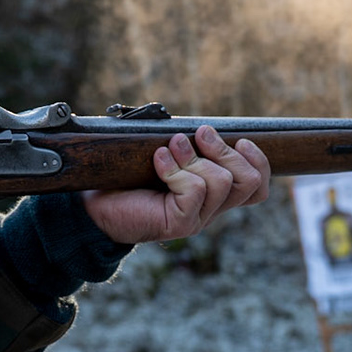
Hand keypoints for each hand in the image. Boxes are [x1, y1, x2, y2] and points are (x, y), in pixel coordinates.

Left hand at [81, 126, 270, 244]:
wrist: (92, 205)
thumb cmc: (126, 178)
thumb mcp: (165, 156)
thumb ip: (189, 147)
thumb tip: (203, 128)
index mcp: (212, 195)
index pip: (256, 187)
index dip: (259, 162)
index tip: (242, 140)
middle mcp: (209, 209)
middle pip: (248, 181)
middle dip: (226, 150)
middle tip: (199, 134)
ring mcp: (196, 219)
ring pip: (221, 181)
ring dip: (195, 157)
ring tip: (170, 148)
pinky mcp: (179, 223)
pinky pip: (194, 189)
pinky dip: (175, 169)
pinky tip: (157, 161)